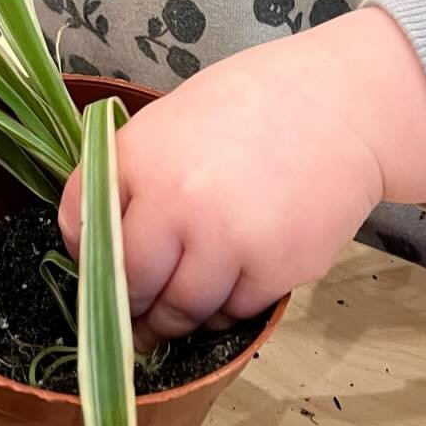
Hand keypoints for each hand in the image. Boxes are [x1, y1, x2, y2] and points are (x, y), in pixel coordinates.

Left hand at [60, 9, 425, 342]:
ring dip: (173, 321)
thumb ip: (134, 171)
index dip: (84, 255)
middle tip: (131, 317)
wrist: (343, 106)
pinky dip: (224, 309)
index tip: (95, 269)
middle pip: (128, 285)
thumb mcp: (173, 118)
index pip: (82, 225)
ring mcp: (225, 240)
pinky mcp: (272, 270)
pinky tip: (231, 285)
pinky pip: (231, 312)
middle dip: (127, 306)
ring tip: (175, 315)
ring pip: (179, 311)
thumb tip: (96, 234)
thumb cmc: (254, 105)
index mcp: (140, 157)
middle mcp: (175, 201)